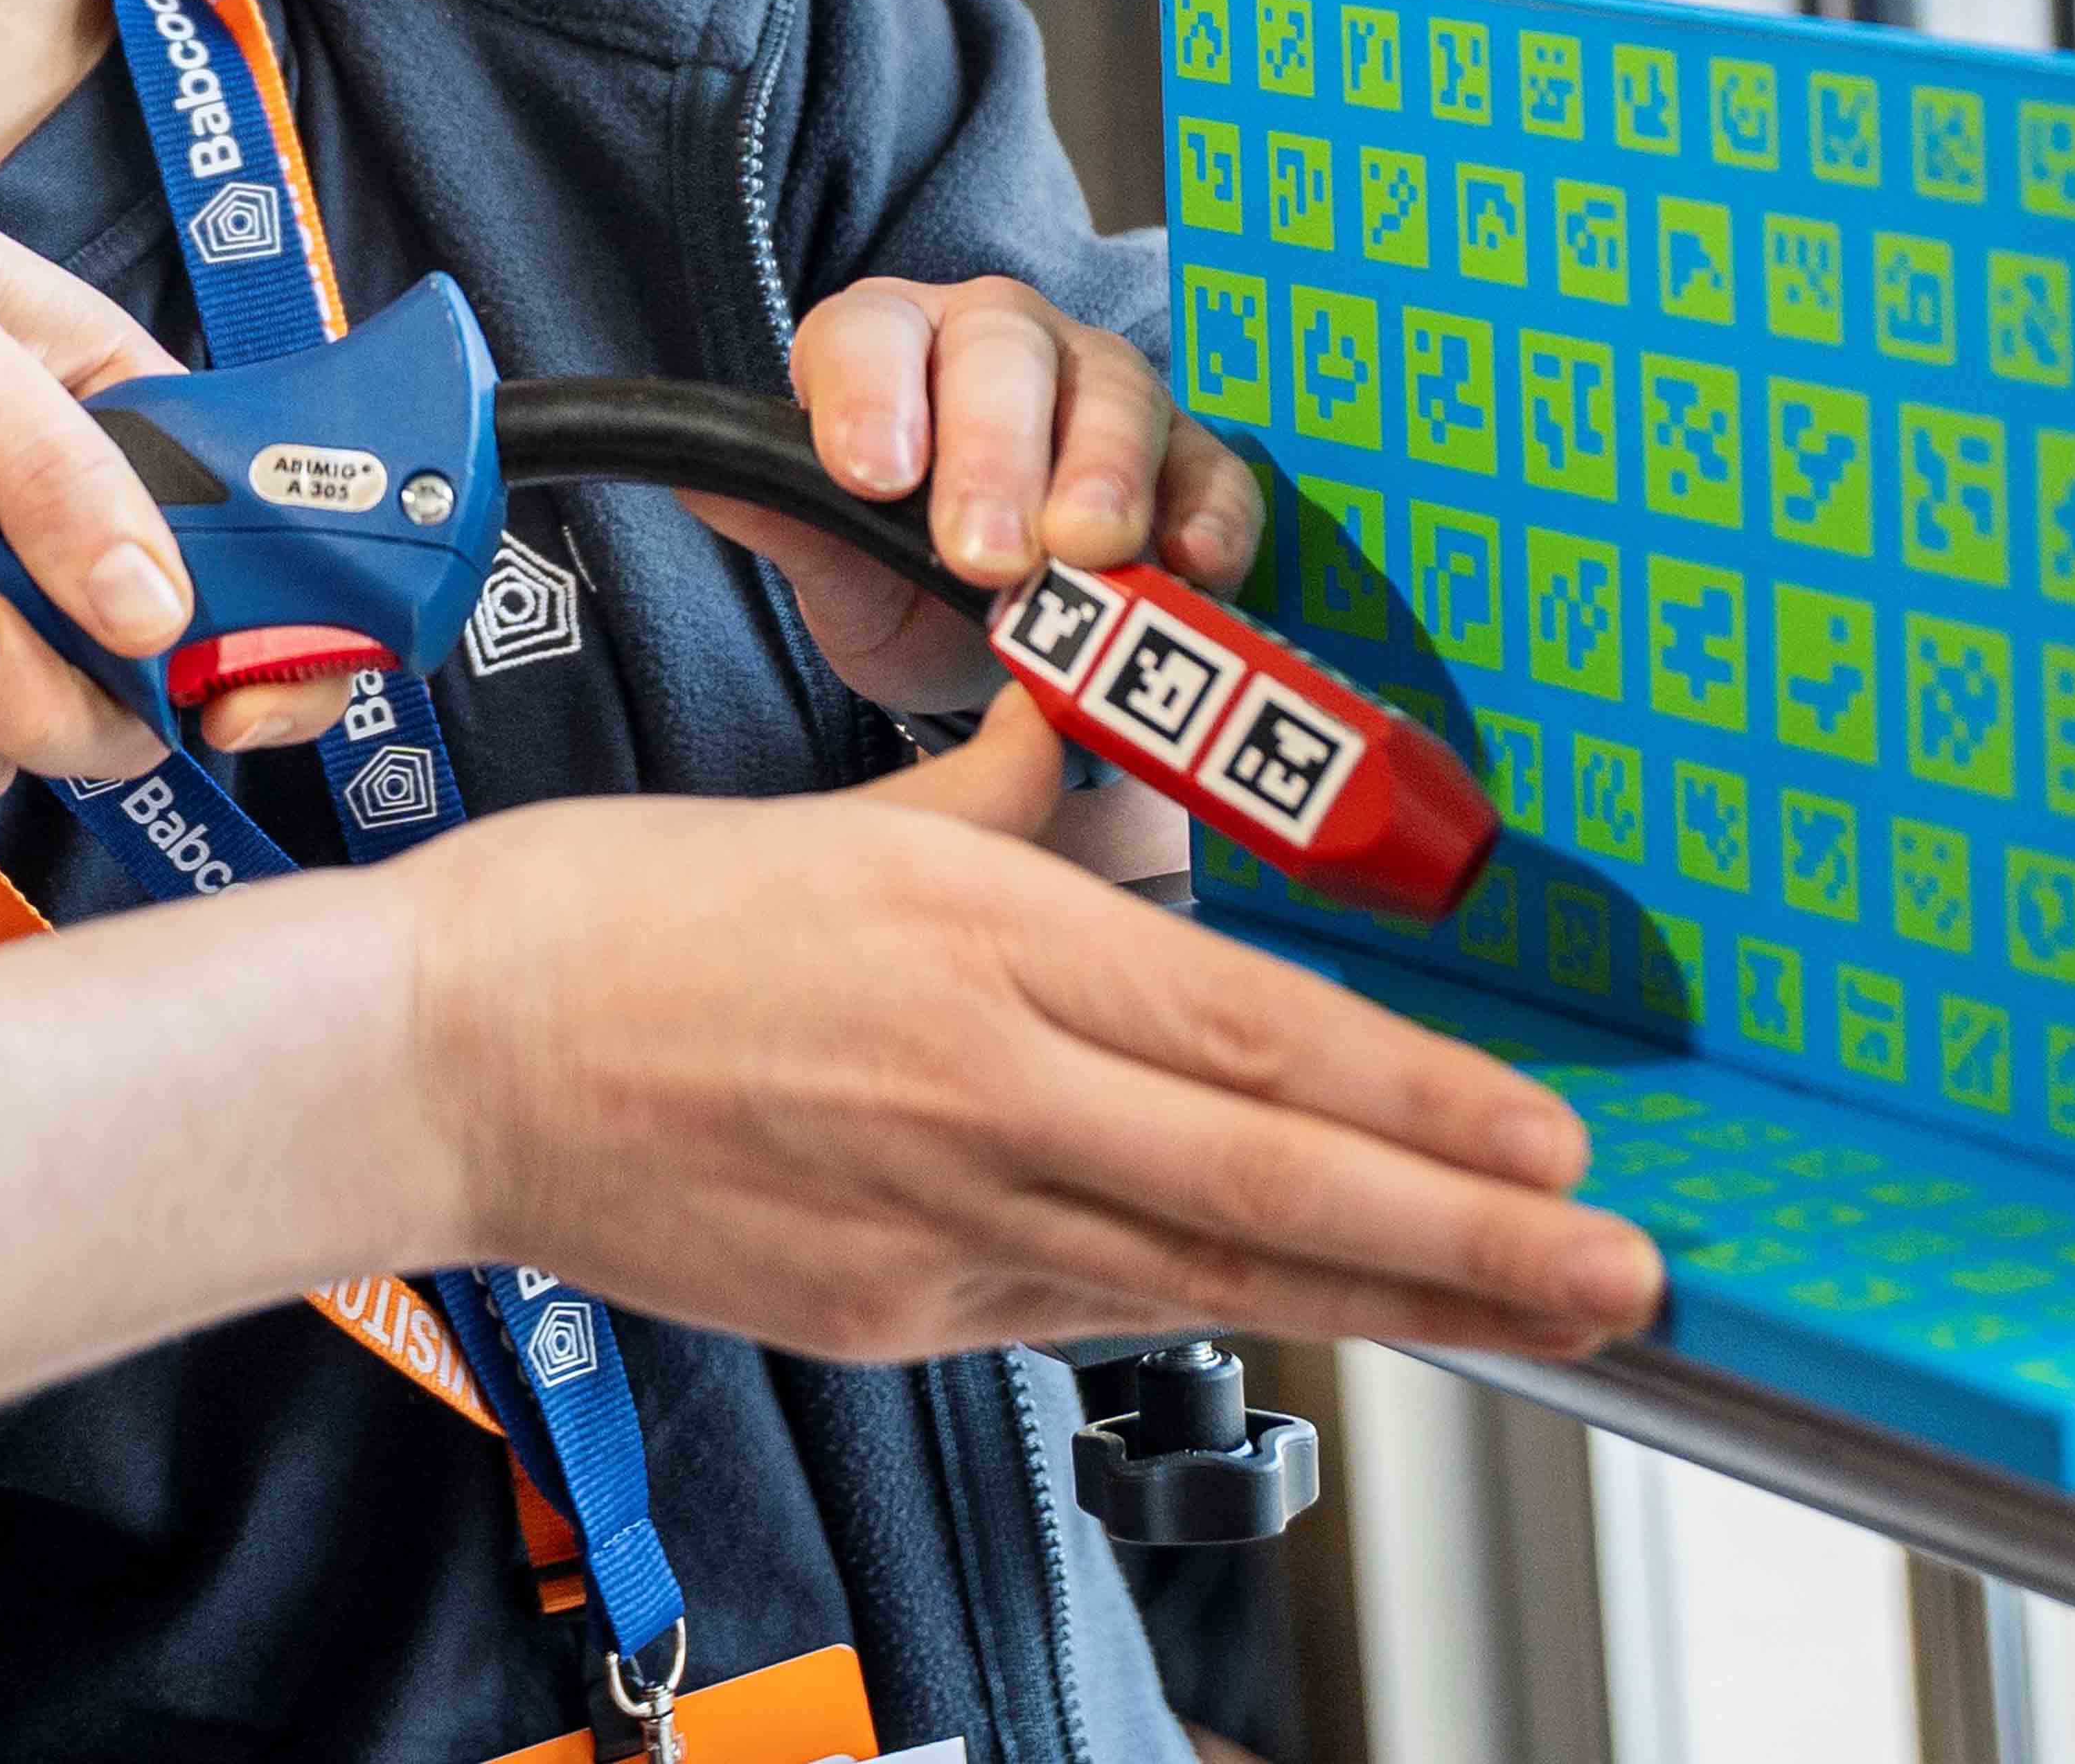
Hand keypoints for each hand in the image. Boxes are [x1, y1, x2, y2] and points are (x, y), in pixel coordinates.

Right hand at [405, 686, 1665, 1360]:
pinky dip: (1199, 1303)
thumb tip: (1093, 757)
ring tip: (1525, 1317)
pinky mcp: (889, 1312)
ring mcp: (940, 1221)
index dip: (1429, 1109)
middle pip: (1278, 1187)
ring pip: (1209, 1270)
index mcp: (985, 942)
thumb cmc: (626, 917)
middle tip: (1625, 1274)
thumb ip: (1002, 810)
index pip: (1262, 1040)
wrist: (449, 1049)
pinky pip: (1081, 1306)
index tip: (1556, 1144)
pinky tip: (1296, 1309)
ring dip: (1389, 1301)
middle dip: (1478, 1242)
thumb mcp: (848, 828)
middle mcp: (986, 1089)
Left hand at [686, 274, 1264, 709]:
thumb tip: (702, 483)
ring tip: (1088, 556)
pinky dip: (1209, 511)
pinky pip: (1212, 467)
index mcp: (889, 343)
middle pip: (1001, 353)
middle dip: (995, 453)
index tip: (869, 477)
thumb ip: (785, 523)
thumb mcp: (831, 563)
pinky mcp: (1191, 457)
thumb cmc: (897, 578)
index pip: (870, 334)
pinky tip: (1195, 561)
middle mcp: (998, 341)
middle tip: (984, 553)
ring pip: (1116, 394)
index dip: (870, 396)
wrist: (989, 637)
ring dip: (1104, 475)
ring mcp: (1104, 388)